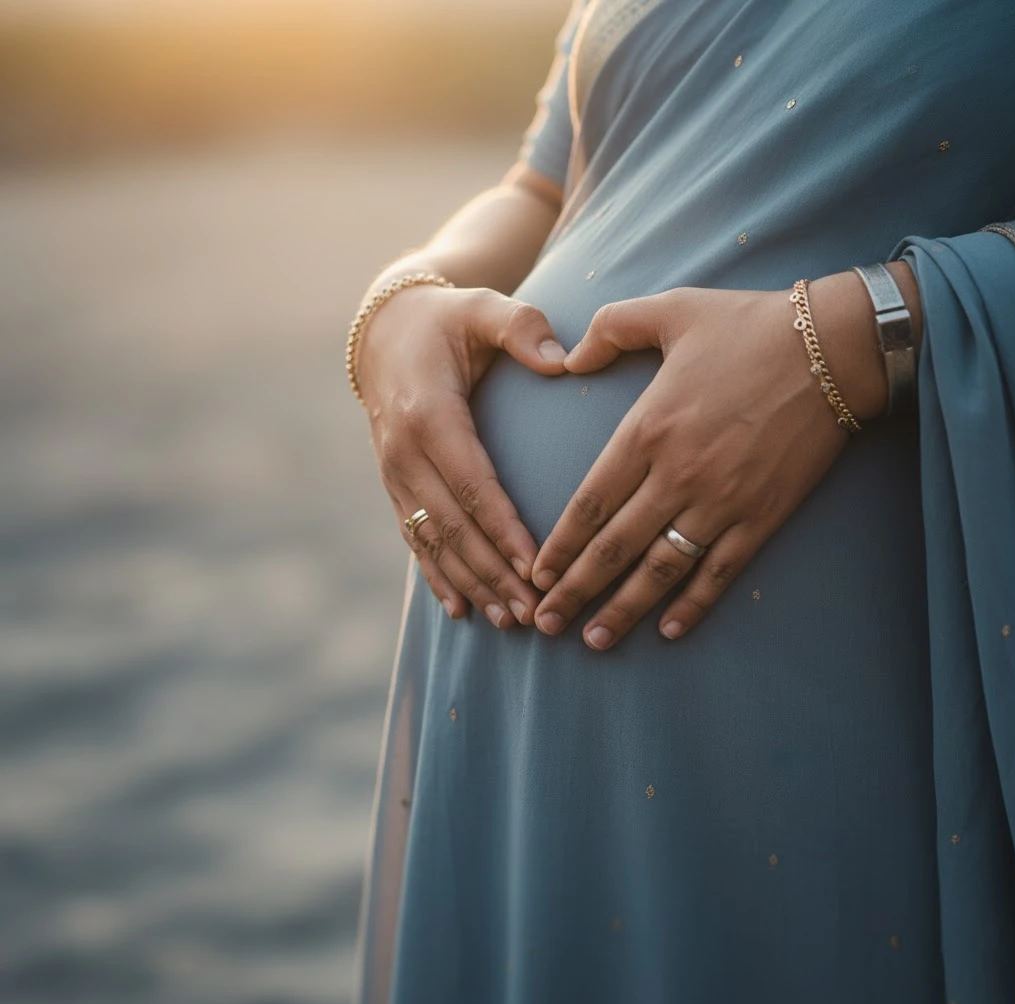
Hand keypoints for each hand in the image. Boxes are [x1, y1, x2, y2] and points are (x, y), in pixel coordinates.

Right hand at [359, 283, 566, 626]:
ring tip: (508, 620)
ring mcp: (394, 473)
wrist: (386, 332)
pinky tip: (460, 609)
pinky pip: (414, 538)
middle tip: (533, 612)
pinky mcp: (394, 485)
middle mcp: (404, 452)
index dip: (504, 532)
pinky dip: (437, 575)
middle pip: (454, 526)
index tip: (538, 568)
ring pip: (434, 541)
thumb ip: (523, 327)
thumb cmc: (447, 320)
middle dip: (494, 574)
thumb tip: (563, 361)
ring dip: (471, 583)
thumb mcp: (484, 306)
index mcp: (430, 415)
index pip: (472, 485)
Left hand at [530, 281, 877, 648]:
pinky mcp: (763, 516)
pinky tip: (669, 631)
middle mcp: (678, 475)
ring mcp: (722, 502)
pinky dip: (693, 605)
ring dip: (622, 610)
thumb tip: (567, 359)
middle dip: (574, 591)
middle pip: (613, 548)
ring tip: (593, 641)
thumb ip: (611, 329)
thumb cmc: (750, 325)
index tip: (536, 575)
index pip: (589, 503)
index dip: (559, 545)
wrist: (836, 347)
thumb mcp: (671, 309)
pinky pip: (720, 572)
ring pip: (660, 571)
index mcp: (647, 430)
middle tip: (543, 623)